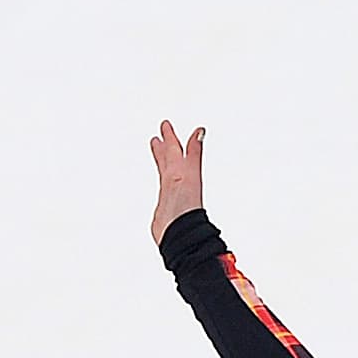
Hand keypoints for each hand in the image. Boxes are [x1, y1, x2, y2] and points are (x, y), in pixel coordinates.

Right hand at [149, 119, 205, 241]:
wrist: (178, 231)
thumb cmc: (186, 206)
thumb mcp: (187, 174)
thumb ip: (192, 153)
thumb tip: (200, 132)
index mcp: (185, 172)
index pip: (180, 150)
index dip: (174, 138)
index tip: (168, 126)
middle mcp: (179, 180)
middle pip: (173, 157)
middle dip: (168, 143)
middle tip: (164, 130)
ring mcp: (171, 191)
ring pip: (166, 168)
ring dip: (162, 156)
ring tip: (157, 145)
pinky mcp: (164, 203)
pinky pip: (162, 182)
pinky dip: (161, 174)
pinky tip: (161, 173)